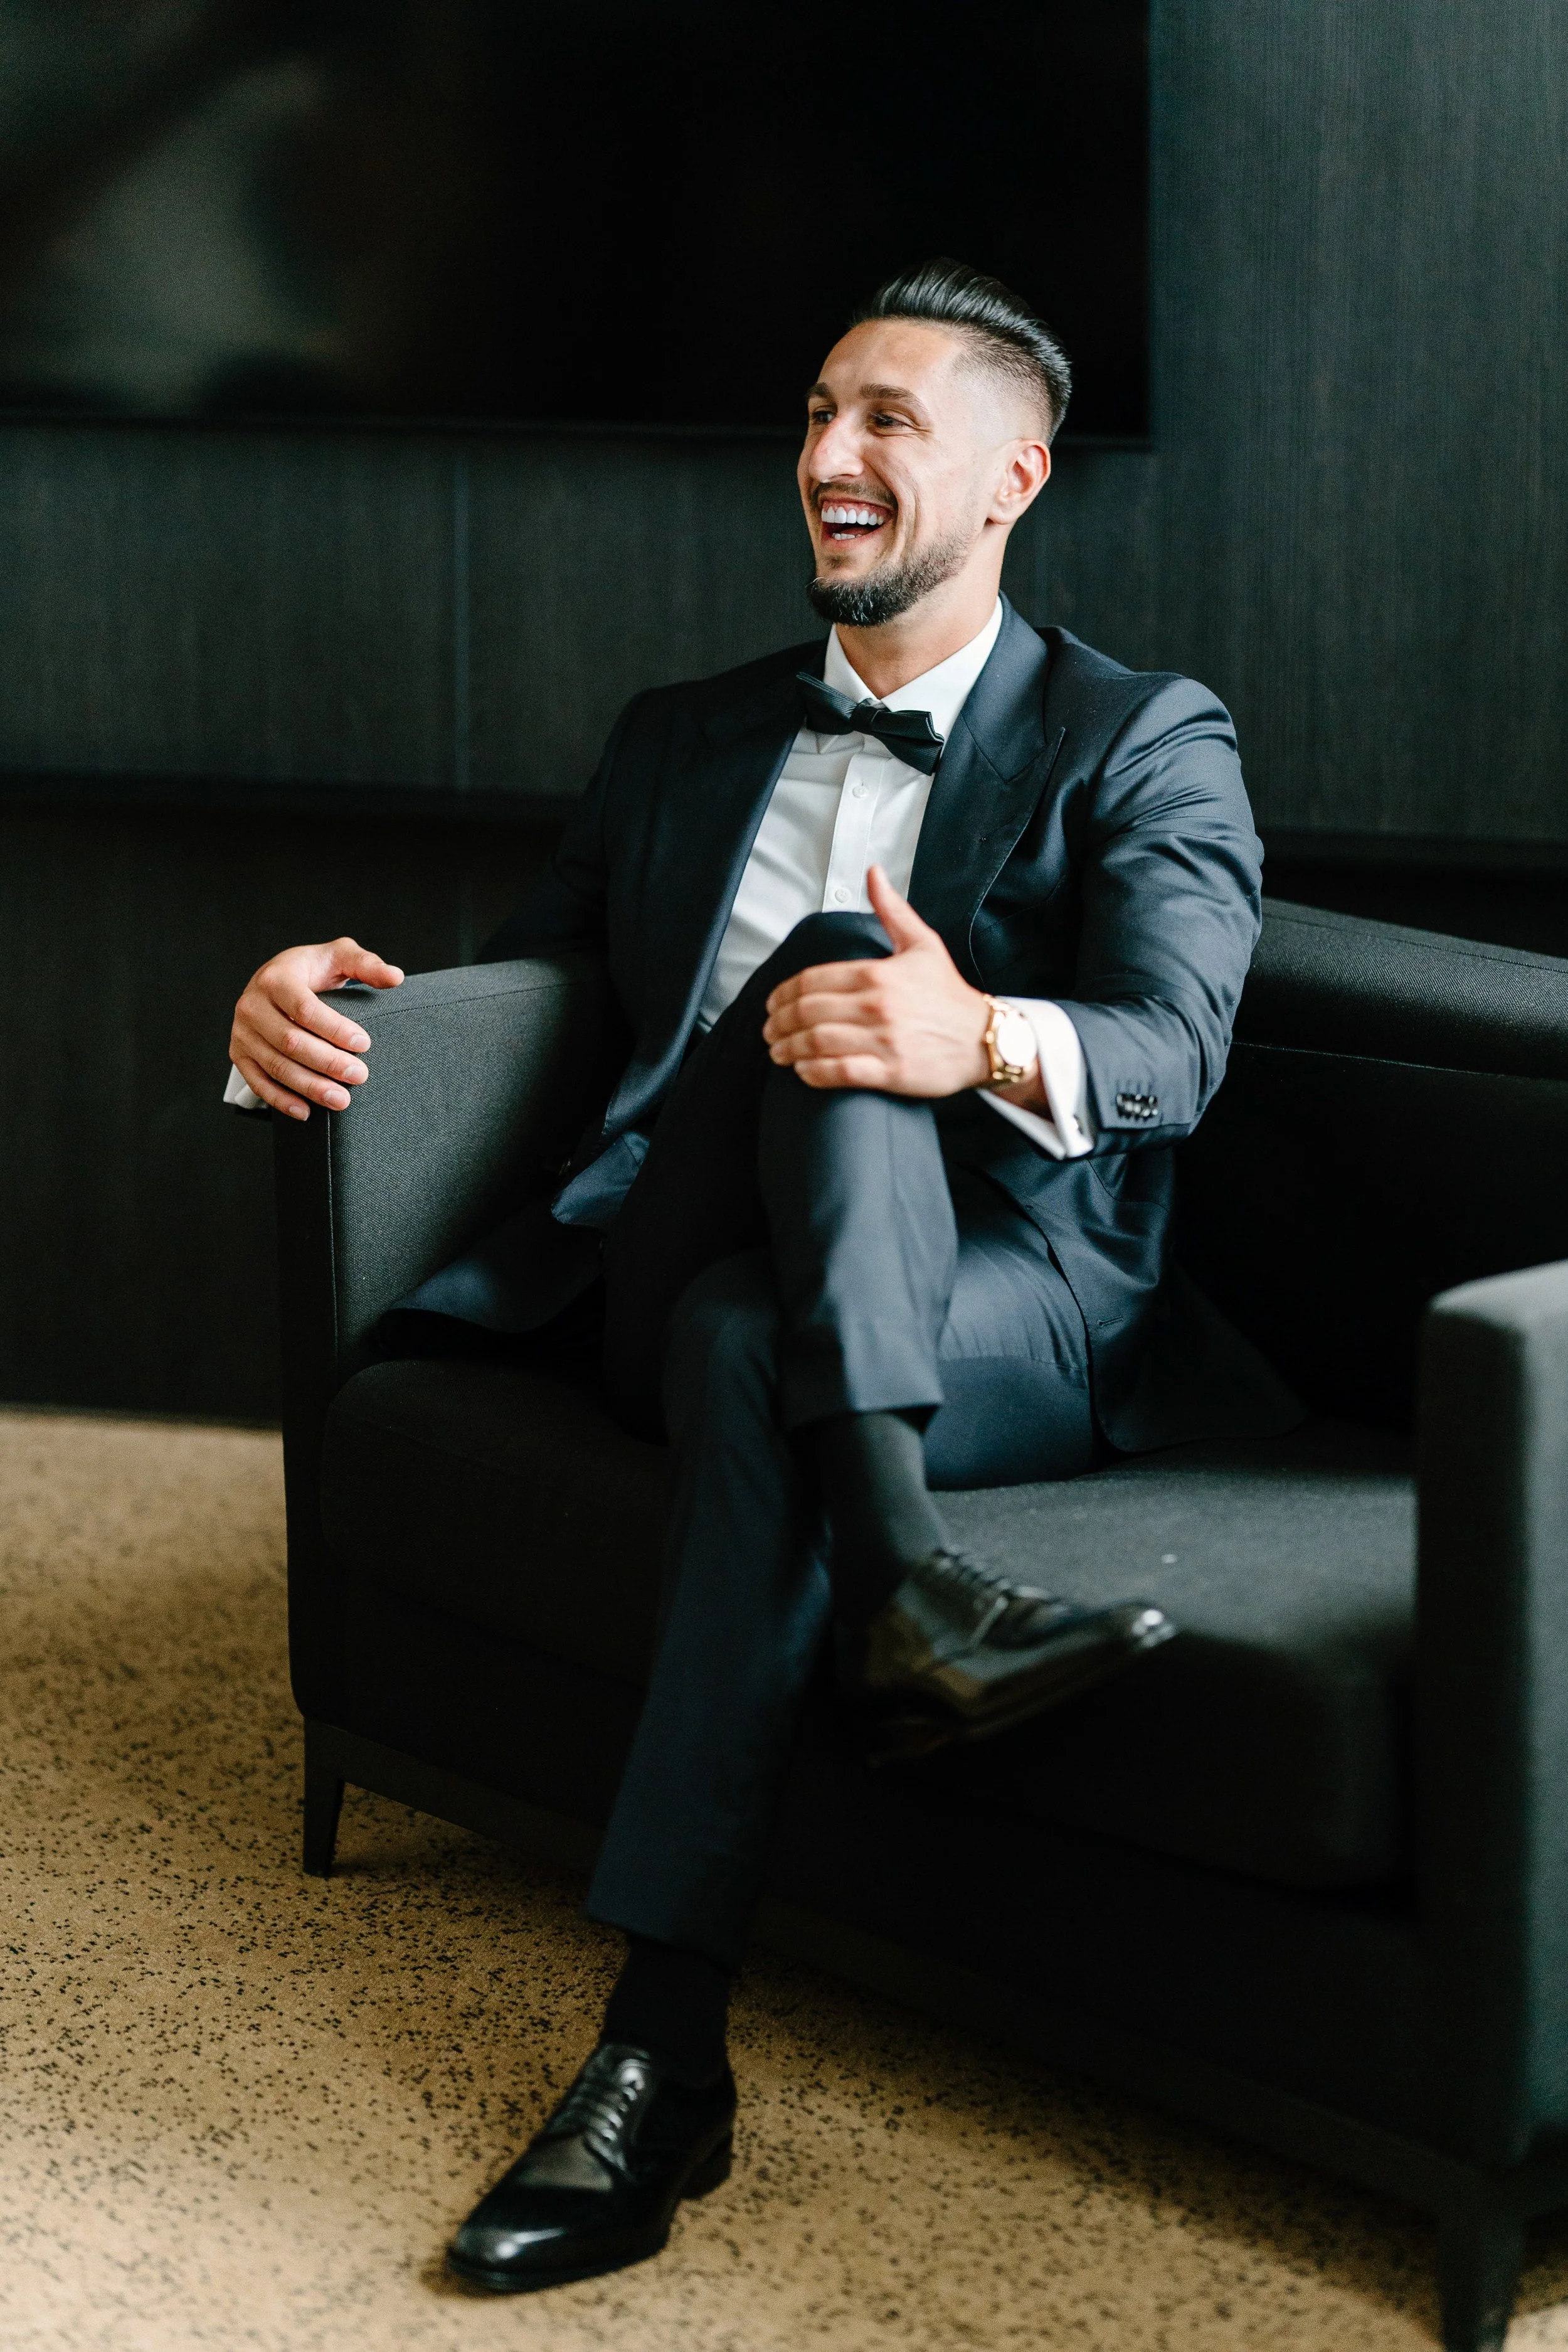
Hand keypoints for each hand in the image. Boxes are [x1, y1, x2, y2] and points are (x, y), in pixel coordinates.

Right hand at [229, 936, 403, 1120]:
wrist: (275, 980)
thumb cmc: (312, 970)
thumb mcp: (339, 956)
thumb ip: (367, 964)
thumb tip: (395, 977)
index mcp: (275, 978)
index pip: (304, 1008)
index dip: (335, 1029)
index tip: (364, 1044)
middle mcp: (251, 1005)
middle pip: (291, 1041)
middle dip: (328, 1062)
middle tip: (360, 1076)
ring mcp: (242, 1032)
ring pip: (276, 1066)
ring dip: (310, 1087)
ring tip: (342, 1100)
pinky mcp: (239, 1054)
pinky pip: (258, 1082)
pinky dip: (282, 1100)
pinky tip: (307, 1112)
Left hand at [762, 866, 990, 1095]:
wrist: (985, 1039)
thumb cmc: (949, 995)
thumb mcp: (924, 944)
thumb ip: (892, 910)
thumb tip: (873, 873)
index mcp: (878, 974)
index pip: (812, 981)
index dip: (783, 994)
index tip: (772, 1004)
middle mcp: (877, 1006)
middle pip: (807, 1011)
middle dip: (779, 1022)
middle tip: (769, 1030)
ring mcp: (884, 1041)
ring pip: (817, 1042)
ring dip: (789, 1049)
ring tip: (779, 1052)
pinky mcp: (891, 1072)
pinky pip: (840, 1072)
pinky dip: (813, 1073)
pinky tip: (803, 1071)